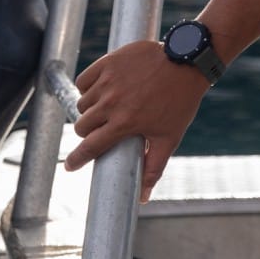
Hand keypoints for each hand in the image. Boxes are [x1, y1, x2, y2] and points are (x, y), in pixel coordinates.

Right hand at [64, 40, 211, 201]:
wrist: (189, 61)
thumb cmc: (180, 101)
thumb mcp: (170, 136)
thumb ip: (153, 168)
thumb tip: (143, 198)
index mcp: (124, 124)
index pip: (89, 147)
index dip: (77, 160)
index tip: (70, 165)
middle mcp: (111, 103)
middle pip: (81, 126)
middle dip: (89, 131)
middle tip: (103, 128)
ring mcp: (108, 81)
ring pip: (82, 103)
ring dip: (91, 108)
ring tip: (109, 106)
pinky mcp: (108, 62)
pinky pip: (84, 80)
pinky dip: (89, 86)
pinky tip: (103, 89)